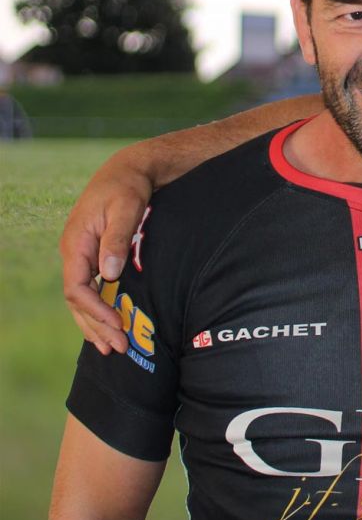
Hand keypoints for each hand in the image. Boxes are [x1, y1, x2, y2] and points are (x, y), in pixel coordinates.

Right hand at [59, 151, 153, 354]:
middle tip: (118, 348)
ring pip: (82, 299)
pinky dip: (99, 309)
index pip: (77, 288)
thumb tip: (108, 273)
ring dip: (95, 323)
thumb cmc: (127, 187)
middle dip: (96, 326)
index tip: (117, 325)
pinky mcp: (94, 256)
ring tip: (112, 347)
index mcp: (76, 244)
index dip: (95, 310)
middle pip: (77, 300)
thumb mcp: (125, 209)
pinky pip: (91, 289)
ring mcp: (82, 256)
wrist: (128, 171)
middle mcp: (74, 253)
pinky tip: (109, 325)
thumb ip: (116, 240)